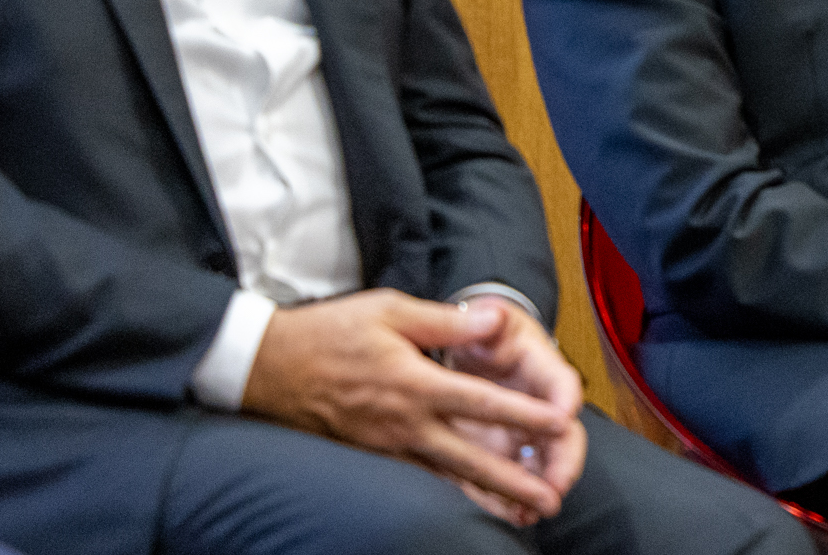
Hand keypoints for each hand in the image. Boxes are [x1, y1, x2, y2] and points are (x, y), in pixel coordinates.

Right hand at [240, 289, 576, 523]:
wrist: (268, 367)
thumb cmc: (330, 332)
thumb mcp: (390, 310)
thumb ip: (446, 320)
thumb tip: (494, 317)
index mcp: (414, 383)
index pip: (481, 402)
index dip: (523, 414)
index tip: (559, 425)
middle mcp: (404, 423)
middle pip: (469, 458)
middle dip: (512, 481)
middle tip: (549, 500)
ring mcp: (385, 446)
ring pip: (443, 480)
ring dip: (482, 497)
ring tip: (518, 516)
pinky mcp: (370, 458)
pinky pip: (415, 482)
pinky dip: (444, 497)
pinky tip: (466, 505)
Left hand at [437, 298, 588, 525]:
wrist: (474, 346)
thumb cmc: (488, 331)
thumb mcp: (490, 319)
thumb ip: (492, 320)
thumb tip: (494, 315)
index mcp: (542, 368)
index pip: (562, 383)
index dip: (565, 399)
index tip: (566, 415)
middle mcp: (541, 405)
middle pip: (564, 435)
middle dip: (563, 462)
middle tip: (555, 485)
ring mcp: (524, 431)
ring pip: (542, 464)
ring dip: (539, 489)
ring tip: (530, 511)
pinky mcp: (501, 450)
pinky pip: (511, 477)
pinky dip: (512, 498)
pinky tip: (512, 515)